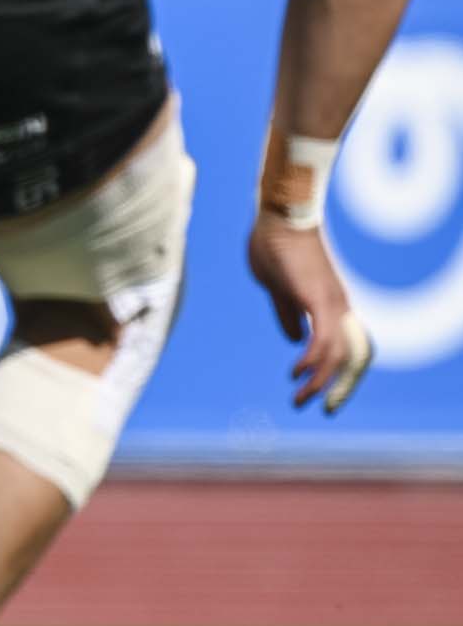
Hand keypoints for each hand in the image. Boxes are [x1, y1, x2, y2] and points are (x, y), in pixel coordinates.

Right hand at [246, 215, 375, 413]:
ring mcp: (331, 304)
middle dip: (332, 388)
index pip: (342, 348)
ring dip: (320, 382)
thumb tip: (293, 339)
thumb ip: (287, 313)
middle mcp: (338, 308)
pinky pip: (324, 340)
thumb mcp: (277, 288)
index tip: (318, 395)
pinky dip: (314, 361)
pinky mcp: (319, 301)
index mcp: (329, 305)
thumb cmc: (276, 245)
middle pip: (348, 358)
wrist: (281, 216)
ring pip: (336, 355)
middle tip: (315, 409)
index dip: (333, 374)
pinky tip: (298, 373)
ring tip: (299, 398)